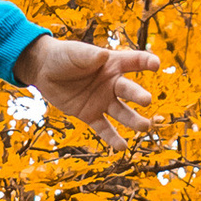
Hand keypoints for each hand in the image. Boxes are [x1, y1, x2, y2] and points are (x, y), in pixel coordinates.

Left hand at [14, 31, 159, 140]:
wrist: (45, 71)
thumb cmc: (64, 56)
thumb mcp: (75, 53)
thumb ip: (89, 55)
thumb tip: (103, 55)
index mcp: (112, 64)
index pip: (134, 61)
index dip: (146, 61)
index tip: (155, 64)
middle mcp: (112, 83)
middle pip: (129, 90)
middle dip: (138, 95)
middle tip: (146, 100)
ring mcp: (103, 100)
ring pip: (121, 112)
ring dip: (133, 120)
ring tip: (144, 127)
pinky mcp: (90, 114)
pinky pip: (103, 128)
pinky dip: (112, 138)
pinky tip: (121, 147)